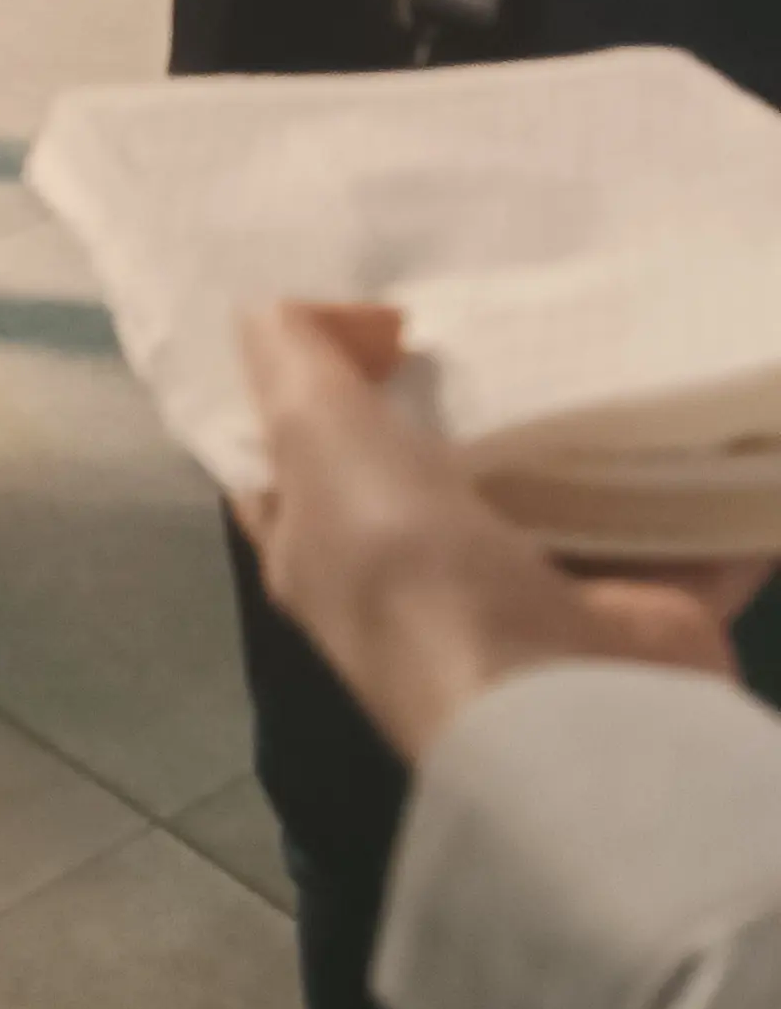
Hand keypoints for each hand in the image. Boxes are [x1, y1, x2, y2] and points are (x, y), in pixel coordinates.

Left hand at [235, 303, 759, 764]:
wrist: (551, 695)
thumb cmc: (410, 563)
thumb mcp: (310, 434)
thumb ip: (292, 355)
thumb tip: (349, 318)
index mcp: (324, 555)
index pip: (293, 466)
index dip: (309, 392)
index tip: (365, 318)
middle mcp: (420, 588)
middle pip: (431, 475)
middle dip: (460, 400)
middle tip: (500, 312)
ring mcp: (529, 607)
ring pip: (554, 503)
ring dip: (583, 442)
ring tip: (605, 346)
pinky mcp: (630, 613)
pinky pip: (672, 538)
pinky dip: (698, 495)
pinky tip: (717, 429)